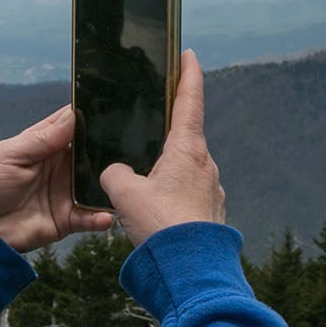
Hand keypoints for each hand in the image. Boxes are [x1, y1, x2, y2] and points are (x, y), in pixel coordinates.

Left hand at [0, 105, 117, 251]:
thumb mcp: (10, 155)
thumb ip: (42, 139)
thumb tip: (72, 115)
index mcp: (43, 146)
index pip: (70, 126)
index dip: (88, 116)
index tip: (111, 107)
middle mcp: (59, 167)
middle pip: (90, 154)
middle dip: (108, 149)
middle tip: (131, 145)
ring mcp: (64, 193)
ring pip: (95, 184)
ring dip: (108, 182)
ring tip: (124, 180)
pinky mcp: (66, 219)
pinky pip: (88, 217)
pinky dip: (100, 217)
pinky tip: (107, 215)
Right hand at [100, 50, 225, 246]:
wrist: (189, 271)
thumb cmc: (160, 225)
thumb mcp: (124, 193)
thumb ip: (114, 174)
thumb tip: (116, 173)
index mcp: (188, 150)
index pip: (190, 100)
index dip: (188, 75)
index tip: (189, 55)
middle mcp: (205, 166)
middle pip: (186, 136)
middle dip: (167, 130)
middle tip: (150, 122)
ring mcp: (210, 191)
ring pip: (184, 170)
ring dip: (165, 170)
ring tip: (140, 180)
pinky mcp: (209, 214)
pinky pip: (186, 195)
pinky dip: (170, 195)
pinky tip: (152, 210)